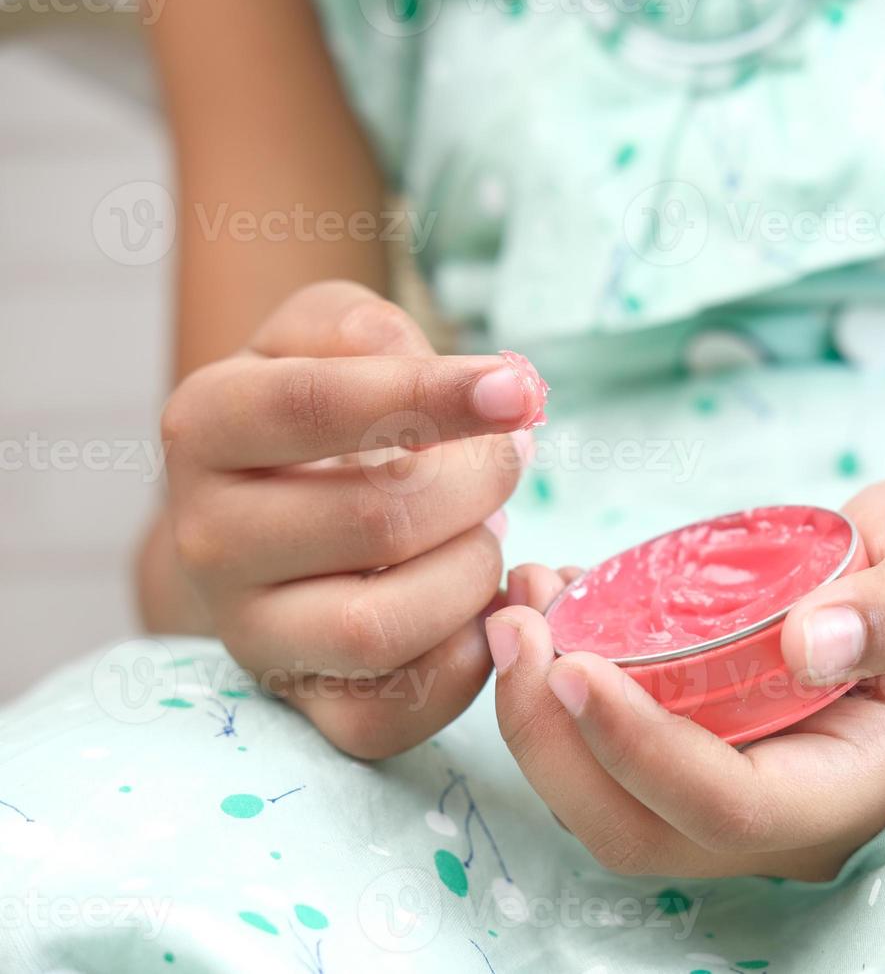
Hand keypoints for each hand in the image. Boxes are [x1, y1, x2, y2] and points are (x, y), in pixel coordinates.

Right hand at [158, 281, 543, 758]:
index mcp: (206, 426)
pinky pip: (386, 715)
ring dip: (471, 572)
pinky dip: (463, 662)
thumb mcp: (323, 335)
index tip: (519, 392)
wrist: (263, 513)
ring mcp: (249, 632)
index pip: (317, 406)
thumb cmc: (312, 414)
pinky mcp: (299, 703)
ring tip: (486, 529)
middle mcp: (207, 539)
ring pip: (379, 628)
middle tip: (510, 459)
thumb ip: (374, 330)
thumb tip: (480, 381)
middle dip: (477, 485)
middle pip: (374, 520)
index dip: (430, 396)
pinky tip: (485, 604)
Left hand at [488, 479, 884, 878]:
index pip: (731, 807)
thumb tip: (810, 645)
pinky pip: (603, 743)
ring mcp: (731, 781)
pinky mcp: (693, 742)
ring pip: (602, 796)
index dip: (643, 752)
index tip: (574, 668)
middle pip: (638, 826)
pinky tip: (547, 598)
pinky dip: (552, 686)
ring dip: (536, 713)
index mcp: (857, 782)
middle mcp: (784, 808)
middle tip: (514, 625)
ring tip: (520, 600)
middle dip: (555, 742)